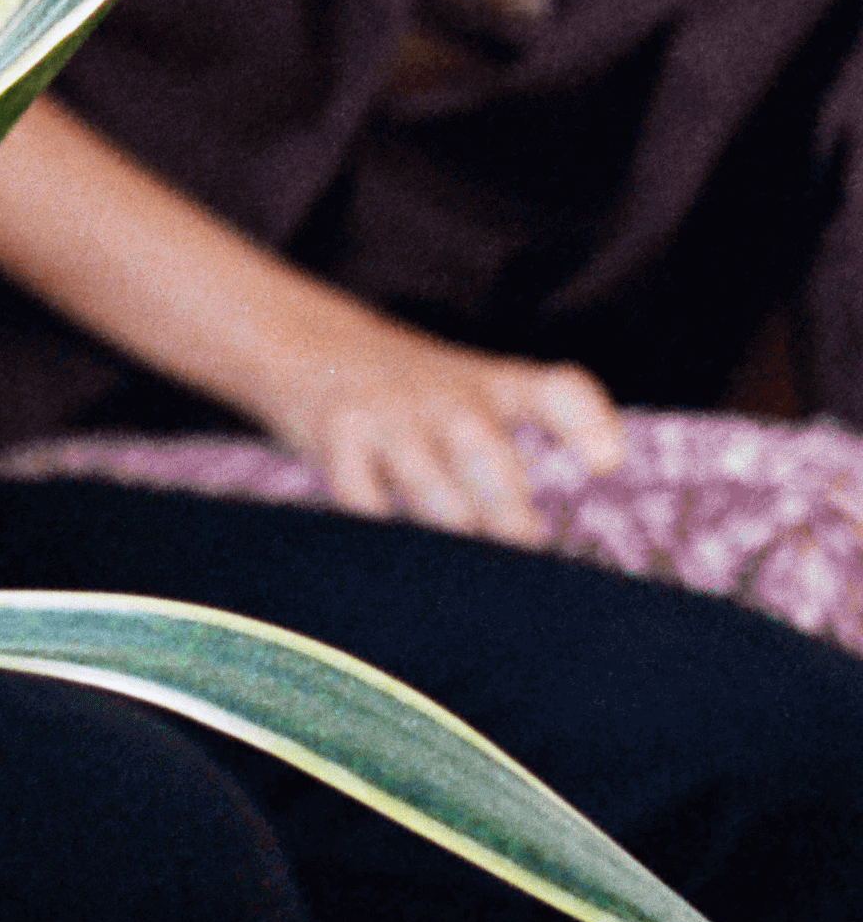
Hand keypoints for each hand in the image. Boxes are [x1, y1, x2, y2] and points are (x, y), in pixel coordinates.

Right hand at [247, 311, 623, 543]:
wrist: (313, 345)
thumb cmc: (418, 397)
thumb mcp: (472, 395)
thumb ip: (504, 459)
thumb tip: (526, 556)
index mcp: (492, 384)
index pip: (555, 391)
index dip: (585, 422)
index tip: (606, 463)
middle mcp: (443, 394)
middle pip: (485, 454)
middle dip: (507, 514)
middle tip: (523, 551)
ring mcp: (387, 413)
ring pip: (430, 490)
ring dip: (453, 534)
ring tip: (465, 576)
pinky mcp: (336, 435)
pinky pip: (367, 504)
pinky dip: (385, 535)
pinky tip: (396, 555)